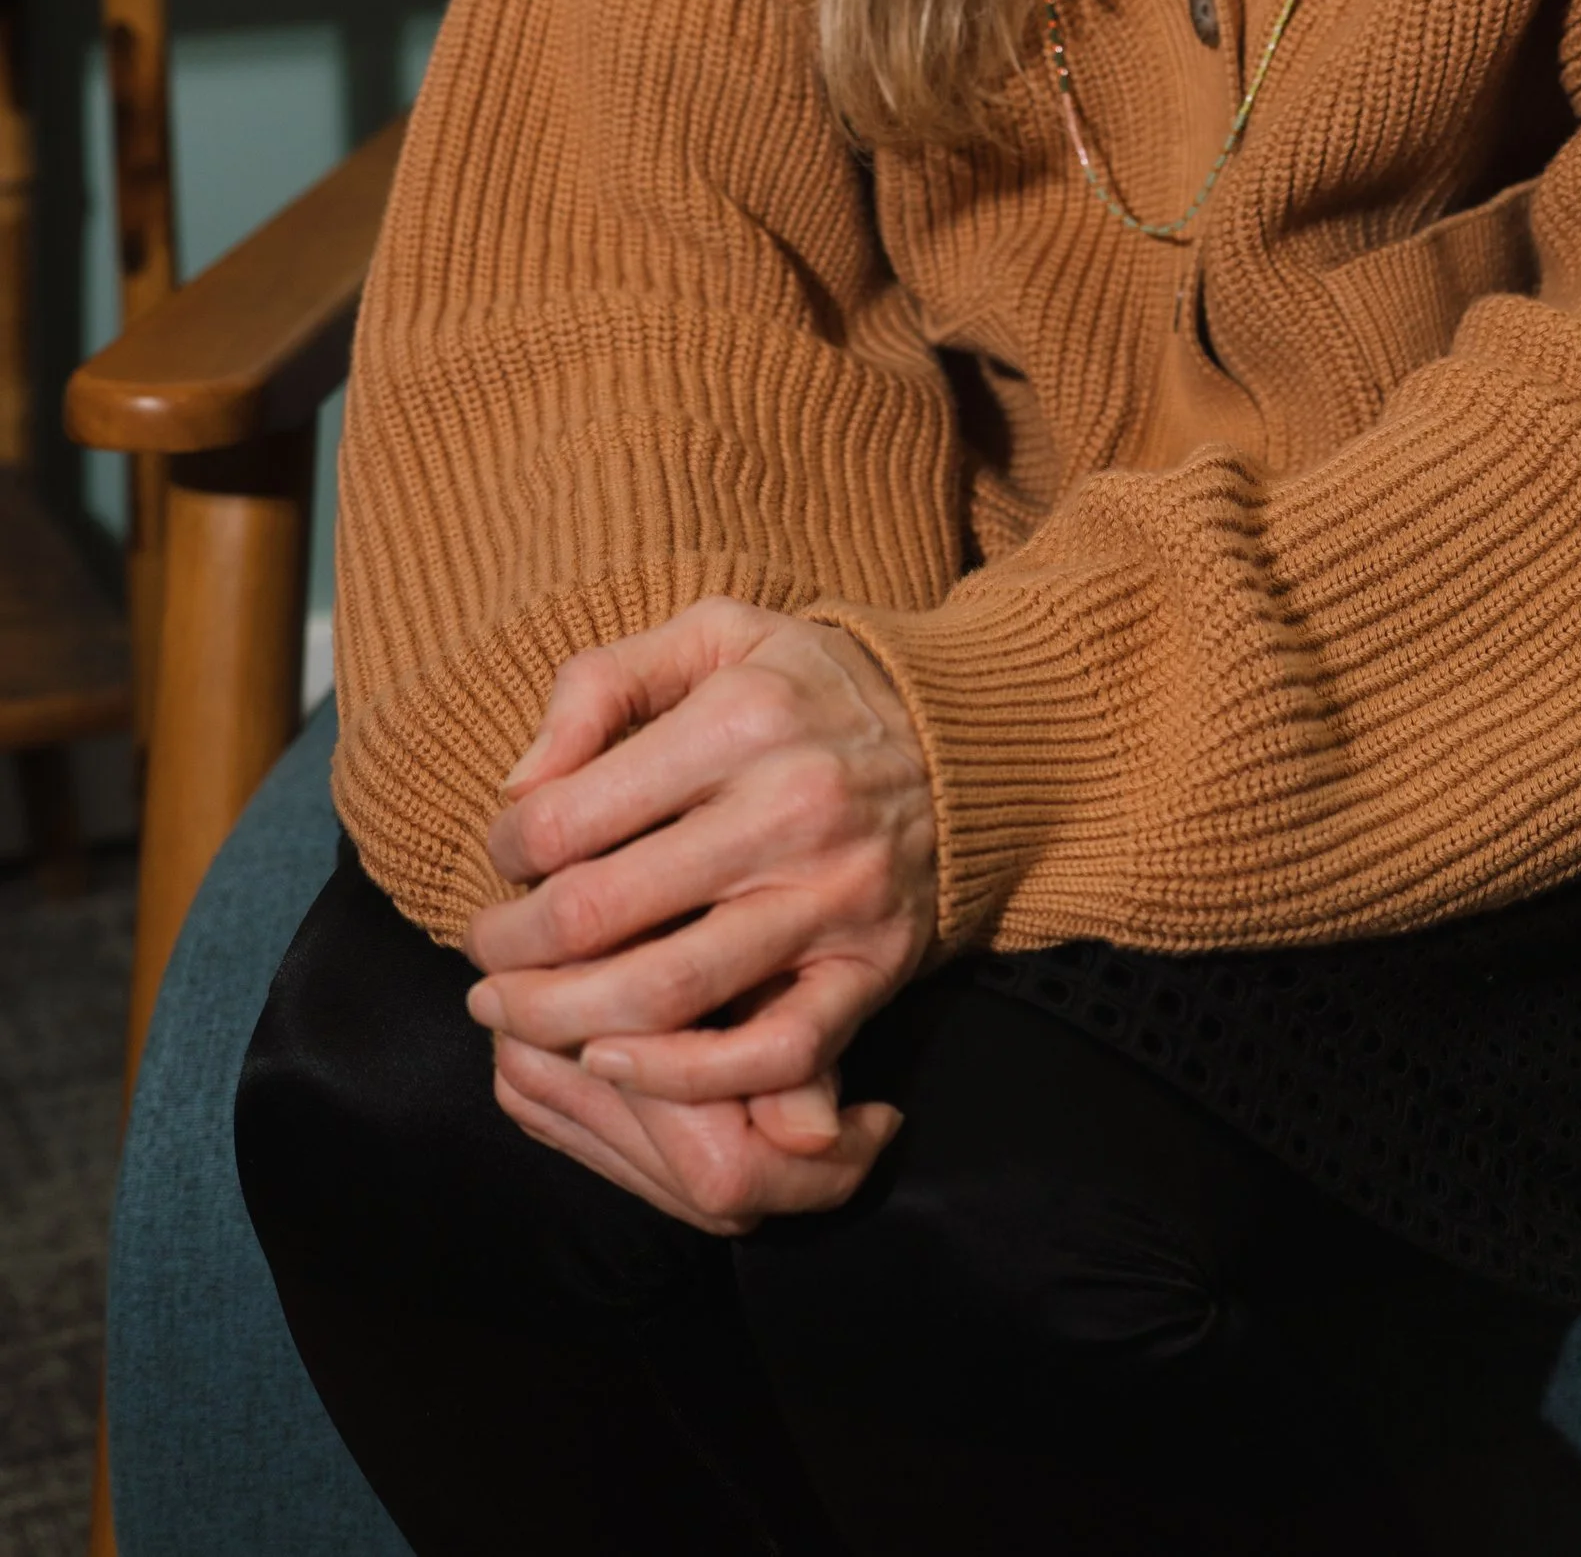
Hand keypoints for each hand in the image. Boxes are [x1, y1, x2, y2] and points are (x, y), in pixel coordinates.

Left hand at [463, 598, 936, 1199]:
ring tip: (513, 1014)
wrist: (969, 738)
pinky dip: (681, 1077)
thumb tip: (520, 788)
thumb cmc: (808, 686)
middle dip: (510, 949)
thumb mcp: (715, 635)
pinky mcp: (872, 967)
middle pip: (601, 913)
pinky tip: (611, 1061)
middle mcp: (793, 807)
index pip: (571, 814)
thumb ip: (605, 681)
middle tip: (480, 955)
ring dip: (562, 1019)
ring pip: (670, 992)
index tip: (501, 858)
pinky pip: (771, 1053)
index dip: (506, 851)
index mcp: (743, 718)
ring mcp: (837, 897)